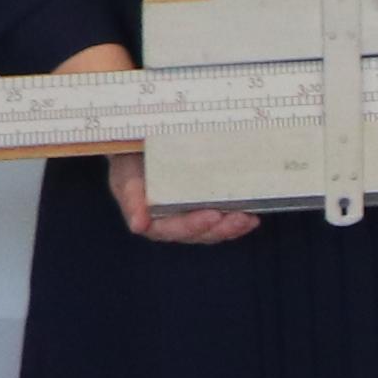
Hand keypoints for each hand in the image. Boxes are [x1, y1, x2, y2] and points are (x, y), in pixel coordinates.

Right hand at [52, 38, 256, 243]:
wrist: (139, 145)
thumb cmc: (131, 160)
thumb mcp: (125, 174)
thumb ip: (132, 196)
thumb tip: (138, 225)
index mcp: (149, 218)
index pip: (171, 229)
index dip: (192, 225)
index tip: (211, 216)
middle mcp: (170, 222)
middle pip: (196, 233)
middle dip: (218, 228)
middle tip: (237, 217)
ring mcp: (189, 217)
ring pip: (212, 231)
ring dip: (231, 228)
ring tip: (247, 219)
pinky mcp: (204, 208)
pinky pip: (221, 221)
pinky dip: (236, 222)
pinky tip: (252, 218)